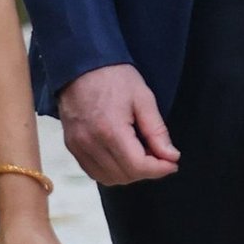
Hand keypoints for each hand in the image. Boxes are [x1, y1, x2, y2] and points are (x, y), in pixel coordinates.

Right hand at [59, 64, 179, 186]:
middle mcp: (90, 144)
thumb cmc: (115, 77)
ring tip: (142, 156)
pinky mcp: (71, 146)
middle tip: (159, 156)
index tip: (173, 163)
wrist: (80, 64)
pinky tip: (122, 157)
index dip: (159, 169)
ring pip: (108, 178)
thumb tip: (171, 157)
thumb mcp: (143, 99)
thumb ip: (157, 131)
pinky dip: (111, 171)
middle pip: (124, 176)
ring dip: (129, 174)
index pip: (138, 166)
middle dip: (147, 171)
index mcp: (111, 131)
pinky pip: (93, 172)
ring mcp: (77, 147)